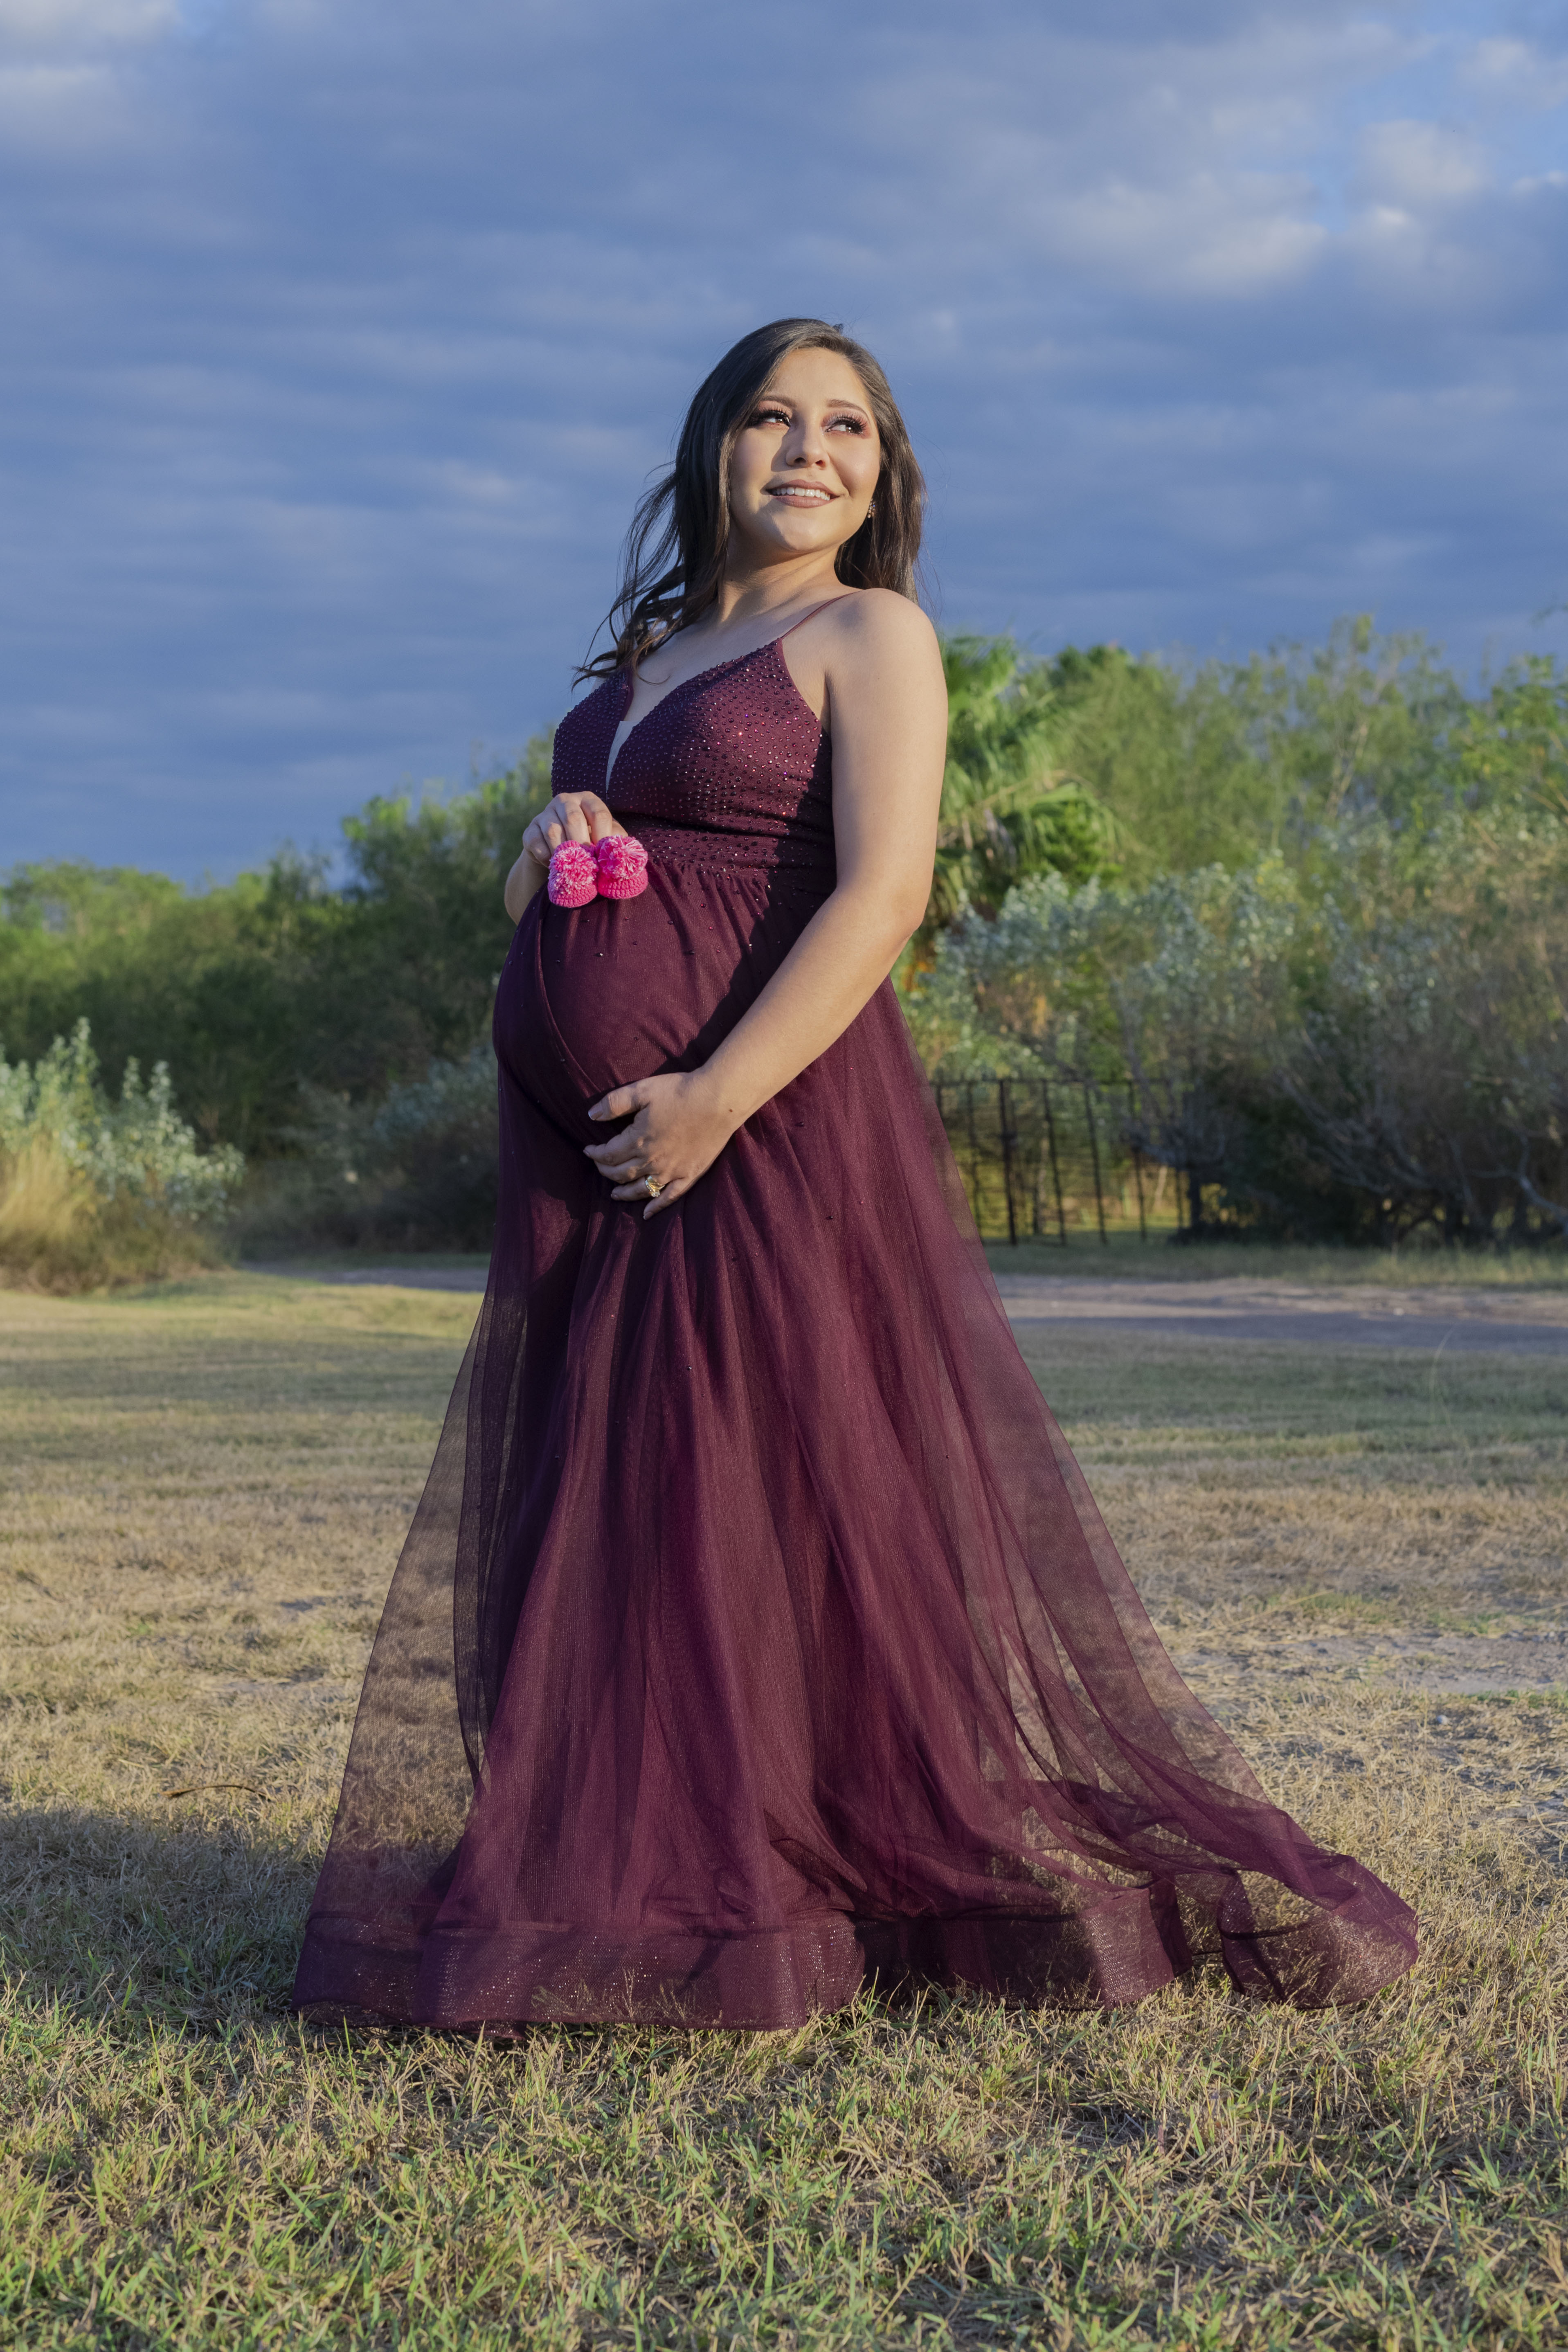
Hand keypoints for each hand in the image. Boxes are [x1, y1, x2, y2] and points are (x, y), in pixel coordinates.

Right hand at [521, 791, 625, 871]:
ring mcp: (545, 814)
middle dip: (582, 844)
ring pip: (553, 831)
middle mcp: (565, 801)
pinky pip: (537, 843)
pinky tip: (556, 866)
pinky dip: (547, 857)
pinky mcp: (530, 830)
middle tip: (589, 863)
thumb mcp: (604, 839)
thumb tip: (623, 853)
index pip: (598, 812)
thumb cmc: (589, 843)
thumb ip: (614, 841)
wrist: (558, 854)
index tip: (605, 855)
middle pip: (573, 819)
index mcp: (587, 800)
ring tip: (573, 867)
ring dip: (564, 852)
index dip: (603, 835)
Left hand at [583, 1071, 737, 1217]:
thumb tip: (591, 1115)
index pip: (608, 1154)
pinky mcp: (690, 1175)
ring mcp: (671, 1171)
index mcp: (637, 1141)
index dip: (595, 1154)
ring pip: (640, 1189)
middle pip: (621, 1173)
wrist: (718, 1101)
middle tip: (599, 1166)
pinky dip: (656, 1207)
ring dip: (624, 1193)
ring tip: (614, 1194)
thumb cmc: (680, 1092)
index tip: (588, 1150)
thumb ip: (614, 1103)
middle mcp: (651, 1161)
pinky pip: (670, 1197)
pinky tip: (646, 1214)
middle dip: (605, 1171)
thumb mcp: (643, 1090)